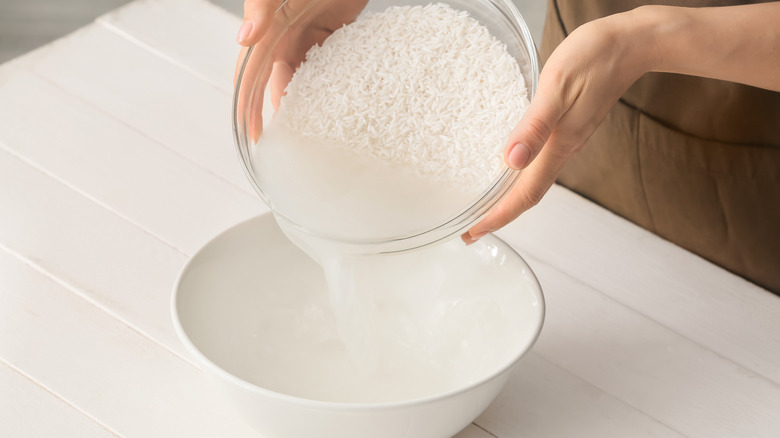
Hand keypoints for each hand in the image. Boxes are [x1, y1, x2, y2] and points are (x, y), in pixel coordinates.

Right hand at [235, 0, 367, 139]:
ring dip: (305, 99)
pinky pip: (328, 63)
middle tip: (287, 139)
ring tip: (312, 127)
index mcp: (265, 27)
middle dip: (279, 108)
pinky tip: (336, 100)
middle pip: (277, 79)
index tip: (254, 132)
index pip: (252, 72)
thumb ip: (258, 7)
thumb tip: (243, 40)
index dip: (249, 102)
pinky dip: (330, 81)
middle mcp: (283, 33)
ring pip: (304, 75)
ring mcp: (308, 33)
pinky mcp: (332, 31)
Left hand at [462, 9, 657, 243]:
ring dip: (507, 197)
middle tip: (469, 230)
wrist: (632, 44)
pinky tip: (507, 166)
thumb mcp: (557, 88)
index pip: (524, 195)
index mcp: (559, 146)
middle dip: (498, 215)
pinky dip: (518, 174)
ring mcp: (567, 140)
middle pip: (527, 195)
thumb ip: (535, 126)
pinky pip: (540, 161)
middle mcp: (563, 150)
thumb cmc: (595, 59)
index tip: (472, 233)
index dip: (497, 217)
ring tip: (482, 205)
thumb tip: (512, 161)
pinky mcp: (568, 127)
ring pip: (533, 180)